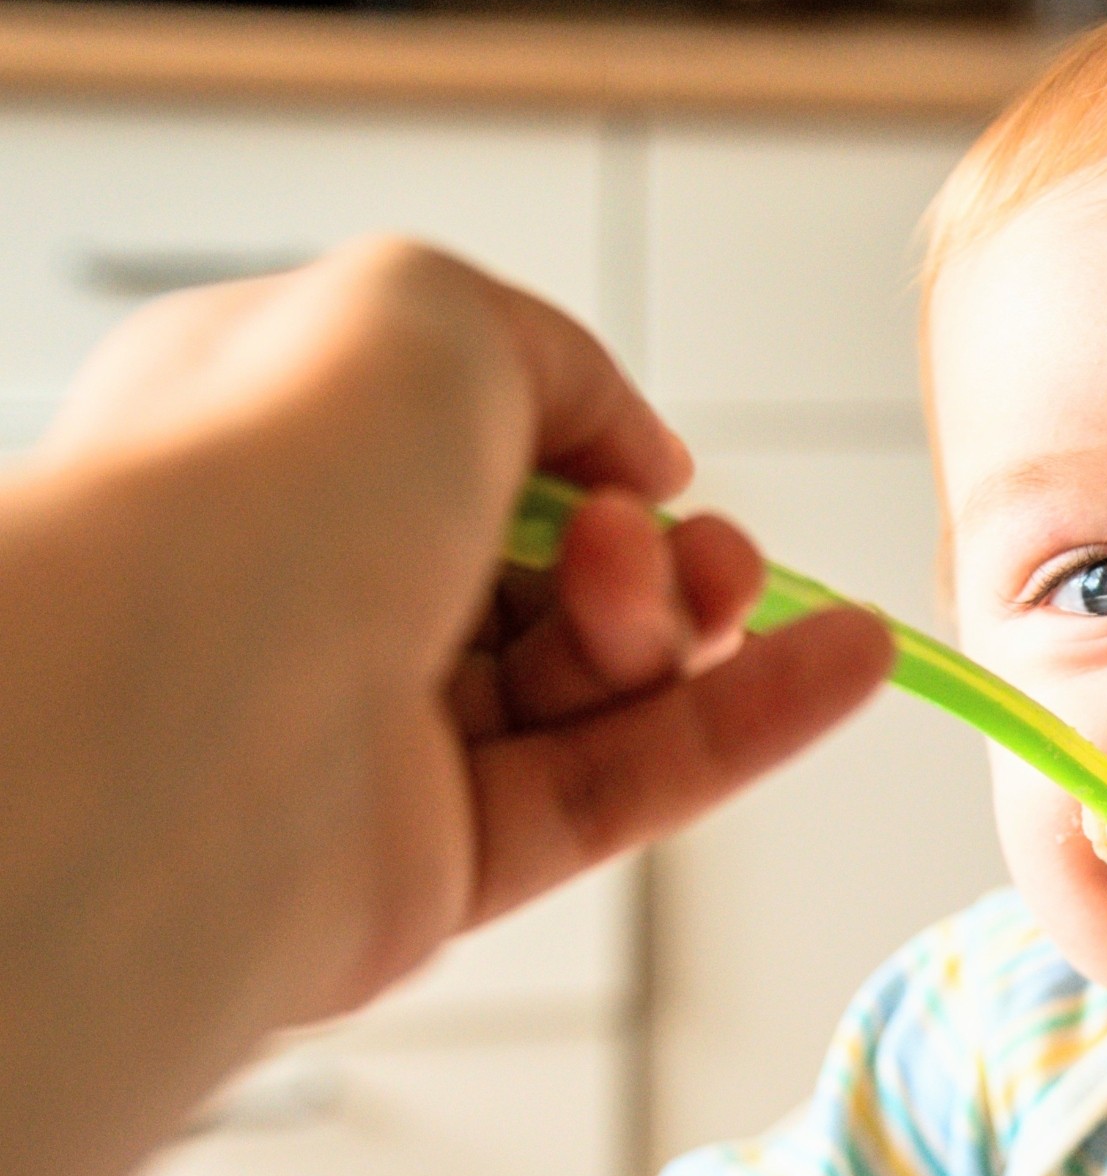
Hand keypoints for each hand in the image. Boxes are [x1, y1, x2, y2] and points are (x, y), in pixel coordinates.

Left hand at [36, 236, 893, 1019]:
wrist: (190, 716)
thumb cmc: (259, 489)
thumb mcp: (431, 313)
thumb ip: (556, 359)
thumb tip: (633, 455)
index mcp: (277, 449)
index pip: (470, 450)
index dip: (582, 454)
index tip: (640, 462)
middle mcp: (318, 594)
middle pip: (550, 575)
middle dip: (650, 549)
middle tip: (663, 544)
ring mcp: (379, 737)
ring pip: (596, 683)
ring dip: (697, 626)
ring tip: (732, 592)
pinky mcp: (440, 863)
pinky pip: (625, 786)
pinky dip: (747, 727)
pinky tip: (848, 665)